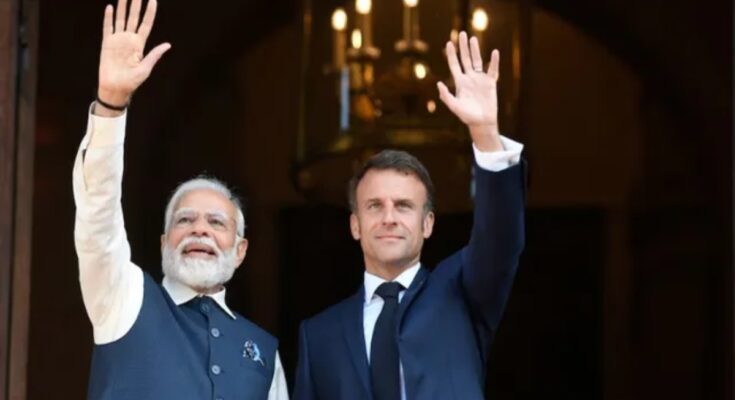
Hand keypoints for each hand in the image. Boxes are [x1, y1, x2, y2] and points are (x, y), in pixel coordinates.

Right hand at [96, 0, 170, 113]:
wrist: (115, 88)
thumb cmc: (132, 82)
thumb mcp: (146, 68)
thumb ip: (154, 55)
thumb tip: (167, 45)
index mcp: (140, 45)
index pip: (146, 24)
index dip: (149, 12)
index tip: (153, 0)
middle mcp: (129, 40)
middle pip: (133, 18)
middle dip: (136, 5)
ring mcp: (118, 40)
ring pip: (121, 19)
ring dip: (123, 7)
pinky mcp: (107, 43)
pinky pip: (108, 28)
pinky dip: (109, 18)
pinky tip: (111, 8)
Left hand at [437, 31, 501, 151]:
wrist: (482, 122)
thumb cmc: (467, 116)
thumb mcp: (455, 107)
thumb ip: (446, 96)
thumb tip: (439, 84)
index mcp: (460, 82)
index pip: (455, 65)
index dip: (452, 54)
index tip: (449, 43)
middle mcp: (469, 78)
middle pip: (466, 59)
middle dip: (463, 47)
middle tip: (462, 33)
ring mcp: (480, 79)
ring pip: (478, 61)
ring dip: (475, 50)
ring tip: (473, 39)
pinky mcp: (491, 83)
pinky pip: (492, 70)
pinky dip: (494, 62)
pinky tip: (494, 53)